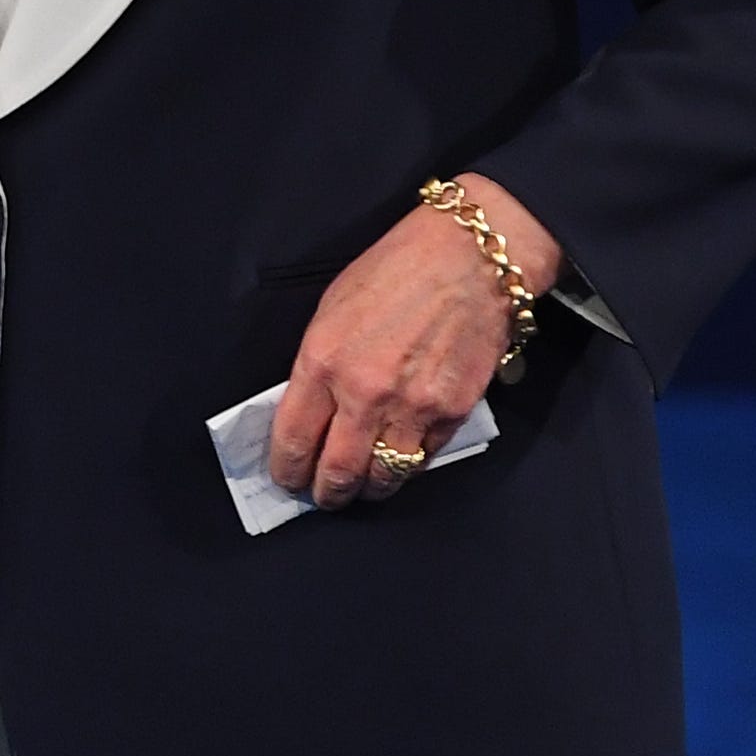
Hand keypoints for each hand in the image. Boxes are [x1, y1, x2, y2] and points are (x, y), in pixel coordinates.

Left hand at [269, 172, 559, 507]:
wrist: (468, 258)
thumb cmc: (395, 272)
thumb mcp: (332, 311)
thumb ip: (317, 367)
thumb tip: (307, 413)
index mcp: (322, 361)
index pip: (292, 439)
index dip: (287, 469)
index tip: (287, 478)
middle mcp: (364, 393)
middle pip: (336, 473)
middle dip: (325, 493)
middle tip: (323, 496)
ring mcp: (411, 408)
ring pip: (383, 478)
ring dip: (368, 488)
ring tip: (362, 486)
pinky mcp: (452, 414)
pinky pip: (422, 460)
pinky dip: (408, 465)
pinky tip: (399, 457)